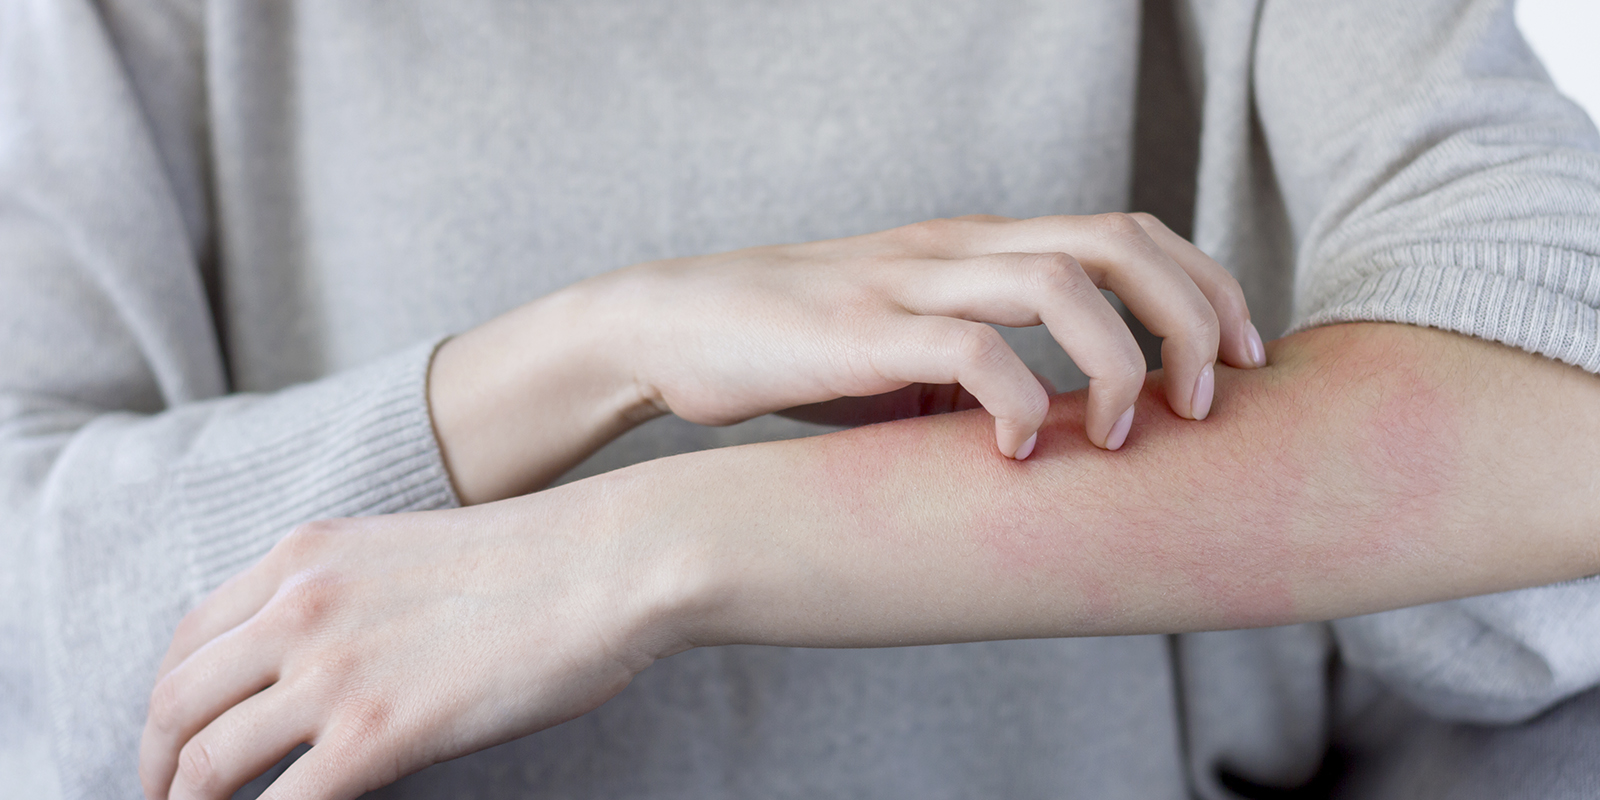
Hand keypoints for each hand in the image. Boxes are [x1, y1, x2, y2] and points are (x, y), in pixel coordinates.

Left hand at [137, 488, 692, 799]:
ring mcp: (331, 672)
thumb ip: (349, 599)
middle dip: (155, 765)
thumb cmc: (540, 562)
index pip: (190, 639)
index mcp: (306, 556)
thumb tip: (327, 666)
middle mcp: (298, 607)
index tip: (176, 740)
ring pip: (206, 762)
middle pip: (175, 703)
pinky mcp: (375, 735)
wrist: (610, 562)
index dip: (167, 703)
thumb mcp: (409, 554)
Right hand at [428, 212, 1263, 503]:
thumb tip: (1049, 431)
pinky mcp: (860, 332)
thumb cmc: (794, 349)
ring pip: (1059, 281)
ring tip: (1131, 432)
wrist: (671, 326)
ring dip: (1122, 357)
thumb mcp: (905, 350)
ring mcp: (909, 283)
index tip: (1242, 357)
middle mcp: (955, 248)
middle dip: (1191, 314)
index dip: (1202, 284)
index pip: (1122, 229)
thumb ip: (978, 368)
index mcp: (975, 245)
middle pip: (1115, 239)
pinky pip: (969, 349)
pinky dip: (1019, 400)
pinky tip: (1020, 453)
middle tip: (1214, 398)